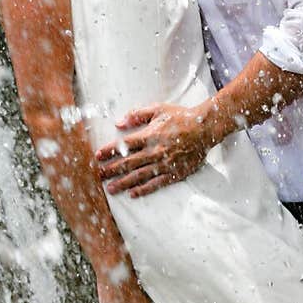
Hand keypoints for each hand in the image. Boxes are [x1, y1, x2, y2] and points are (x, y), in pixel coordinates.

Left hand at [96, 102, 217, 196]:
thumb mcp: (158, 109)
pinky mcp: (174, 173)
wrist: (205, 129)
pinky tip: (132, 194)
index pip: (123, 145)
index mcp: (149, 135)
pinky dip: (143, 190)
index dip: (109, 151)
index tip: (97, 157)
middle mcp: (154, 151)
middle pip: (127, 163)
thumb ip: (137, 114)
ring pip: (139, 176)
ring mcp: (164, 164)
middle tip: (98, 176)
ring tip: (110, 188)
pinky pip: (156, 184)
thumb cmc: (181, 117)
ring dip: (122, 183)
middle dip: (110, 170)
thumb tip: (118, 122)